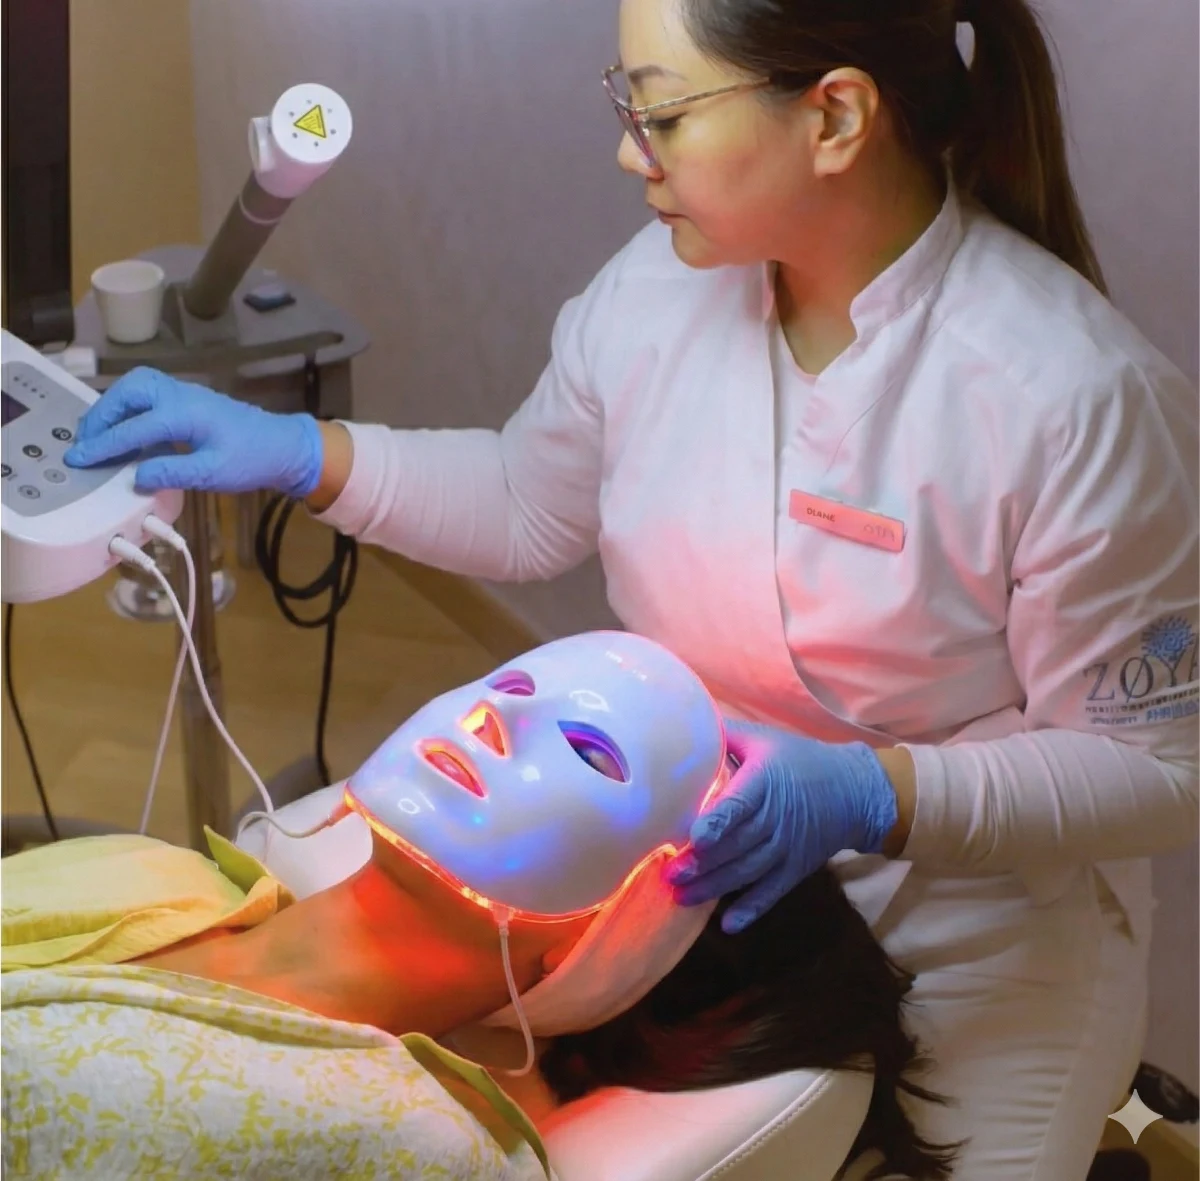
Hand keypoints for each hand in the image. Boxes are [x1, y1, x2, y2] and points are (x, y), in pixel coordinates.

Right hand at [63, 366, 323, 498]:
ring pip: (137, 387)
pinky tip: (127, 429)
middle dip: (102, 415)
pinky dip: (130, 406)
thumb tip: (135, 477)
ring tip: (100, 434)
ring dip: (113, 407)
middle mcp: (181, 395)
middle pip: (128, 393)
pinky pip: (149, 393)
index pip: (132, 428)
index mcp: (184, 413)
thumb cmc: (253, 459)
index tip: (79, 458)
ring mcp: (185, 393)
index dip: (103, 445)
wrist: (284, 446)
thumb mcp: (212, 474)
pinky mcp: (189, 399)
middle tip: (86, 442)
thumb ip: (171, 473)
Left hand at [667, 720, 898, 932]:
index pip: (739, 804)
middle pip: (737, 844)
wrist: (853, 790)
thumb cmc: (798, 760)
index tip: (695, 838)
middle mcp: (775, 818)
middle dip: (704, 863)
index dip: (718, 823)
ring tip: (682, 896)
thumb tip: (682, 723)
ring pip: (748, 871)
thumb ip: (724, 734)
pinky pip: (773, 892)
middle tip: (671, 874)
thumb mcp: (764, 739)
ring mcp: (786, 847)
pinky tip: (728, 925)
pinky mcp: (795, 869)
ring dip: (715, 887)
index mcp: (764, 782)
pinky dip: (752, 909)